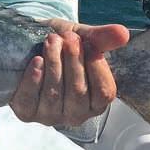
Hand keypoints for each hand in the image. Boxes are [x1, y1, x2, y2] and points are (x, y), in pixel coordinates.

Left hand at [10, 19, 129, 126]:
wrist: (29, 43)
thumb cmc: (62, 44)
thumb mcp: (84, 38)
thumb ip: (102, 38)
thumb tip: (123, 33)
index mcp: (96, 102)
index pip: (104, 92)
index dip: (97, 67)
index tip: (89, 44)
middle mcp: (75, 114)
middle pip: (78, 92)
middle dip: (73, 60)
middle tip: (68, 37)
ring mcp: (50, 116)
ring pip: (54, 94)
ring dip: (54, 64)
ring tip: (52, 41)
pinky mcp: (27, 112)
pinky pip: (30, 101)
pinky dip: (33, 80)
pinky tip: (36, 61)